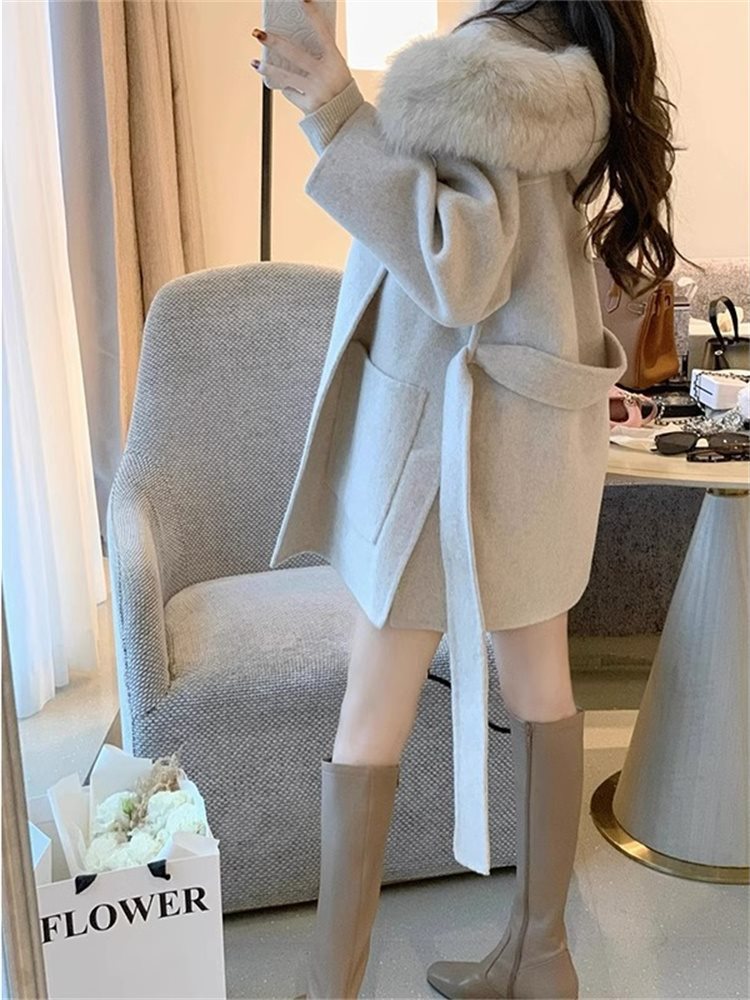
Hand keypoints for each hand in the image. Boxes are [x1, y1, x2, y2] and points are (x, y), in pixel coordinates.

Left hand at [250, 0, 353, 114]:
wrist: (347, 120)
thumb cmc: (339, 89)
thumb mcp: (336, 70)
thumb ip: (319, 57)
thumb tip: (290, 45)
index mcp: (335, 61)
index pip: (323, 33)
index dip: (313, 16)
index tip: (302, 0)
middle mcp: (324, 74)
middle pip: (294, 54)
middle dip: (274, 42)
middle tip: (258, 33)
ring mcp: (315, 90)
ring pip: (285, 76)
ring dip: (267, 69)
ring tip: (255, 62)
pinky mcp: (308, 105)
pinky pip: (290, 93)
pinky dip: (288, 90)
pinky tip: (289, 89)